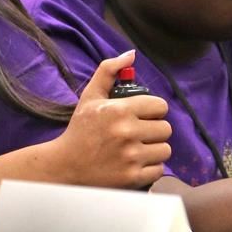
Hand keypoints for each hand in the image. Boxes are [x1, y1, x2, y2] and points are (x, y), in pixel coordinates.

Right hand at [50, 51, 171, 188]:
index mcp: (120, 110)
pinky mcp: (133, 178)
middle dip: (154, 131)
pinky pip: (159, 169)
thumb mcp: (90, 97)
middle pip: (166, 129)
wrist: (65, 166)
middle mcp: (127, 132)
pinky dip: (150, 168)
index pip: (160, 106)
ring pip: (165, 149)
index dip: (153, 111)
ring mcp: (131, 157)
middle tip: (139, 134)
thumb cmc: (80, 130)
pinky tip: (135, 164)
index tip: (142, 117)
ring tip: (138, 149)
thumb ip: (109, 71)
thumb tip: (131, 54)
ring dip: (154, 150)